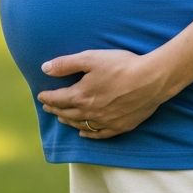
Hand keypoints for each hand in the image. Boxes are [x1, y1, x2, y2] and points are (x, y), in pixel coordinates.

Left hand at [36, 50, 171, 138]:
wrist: (151, 79)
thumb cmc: (121, 65)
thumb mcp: (91, 58)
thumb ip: (66, 64)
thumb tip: (44, 68)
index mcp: (81, 96)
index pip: (57, 99)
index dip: (47, 97)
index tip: (40, 96)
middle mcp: (90, 112)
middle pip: (67, 113)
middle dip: (55, 109)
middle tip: (48, 107)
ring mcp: (105, 121)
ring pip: (80, 124)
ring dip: (68, 121)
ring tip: (61, 118)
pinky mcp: (119, 126)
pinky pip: (98, 134)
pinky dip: (88, 133)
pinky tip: (83, 132)